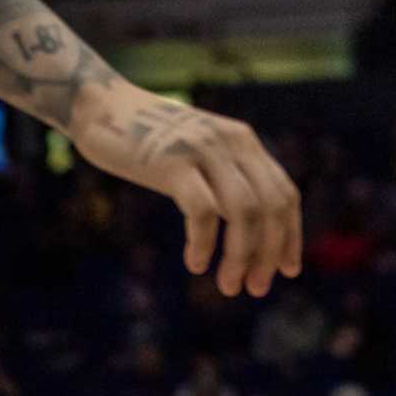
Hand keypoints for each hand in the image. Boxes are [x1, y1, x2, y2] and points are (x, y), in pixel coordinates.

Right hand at [71, 80, 301, 297]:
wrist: (105, 107)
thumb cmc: (149, 143)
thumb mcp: (199, 156)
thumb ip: (223, 179)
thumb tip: (246, 232)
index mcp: (244, 142)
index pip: (285, 192)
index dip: (290, 234)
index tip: (288, 270)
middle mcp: (233, 141)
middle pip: (271, 205)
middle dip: (269, 253)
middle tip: (255, 288)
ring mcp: (204, 149)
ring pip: (244, 210)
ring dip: (241, 255)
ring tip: (228, 285)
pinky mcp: (173, 160)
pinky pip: (202, 209)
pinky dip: (205, 242)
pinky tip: (195, 263)